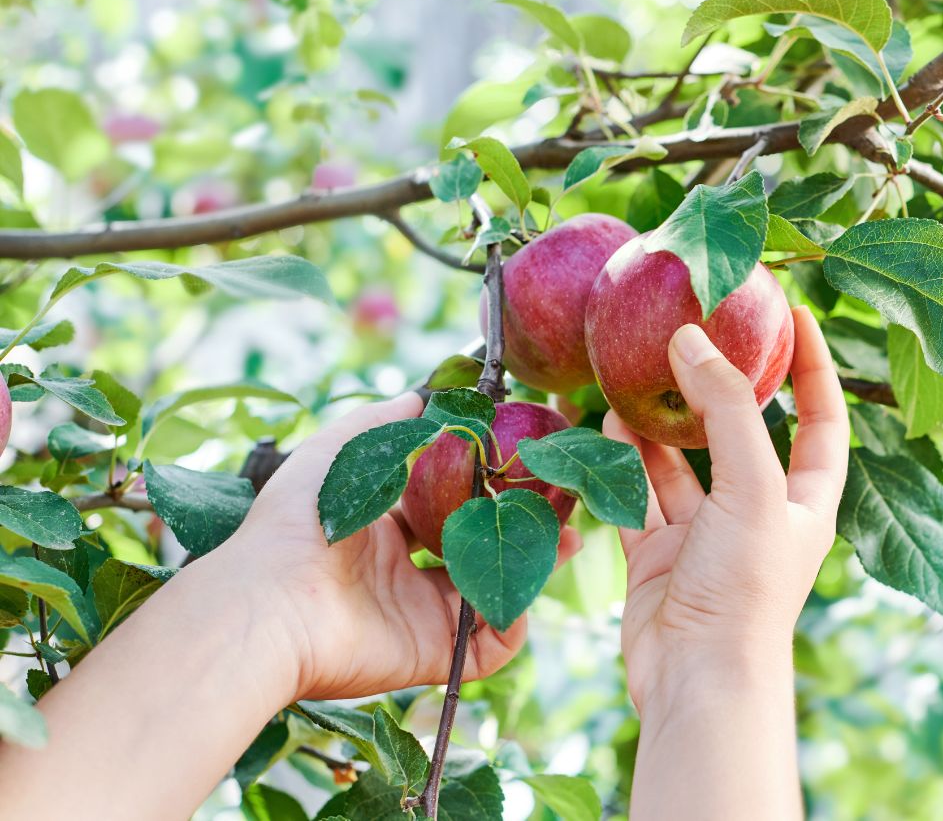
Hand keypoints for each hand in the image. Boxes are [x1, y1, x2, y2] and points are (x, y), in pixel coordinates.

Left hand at [196, 393, 582, 701]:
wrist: (272, 602)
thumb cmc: (295, 524)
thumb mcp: (332, 453)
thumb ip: (379, 422)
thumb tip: (419, 393)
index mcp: (385, 530)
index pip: (451, 507)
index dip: (490, 488)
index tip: (526, 466)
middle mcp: (406, 573)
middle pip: (482, 549)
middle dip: (525, 528)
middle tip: (563, 507)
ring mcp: (421, 615)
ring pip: (494, 591)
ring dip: (534, 569)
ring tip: (567, 541)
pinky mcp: (432, 653)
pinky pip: (488, 646)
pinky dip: (514, 625)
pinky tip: (524, 594)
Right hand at [603, 307, 848, 714]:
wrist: (697, 680)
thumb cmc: (746, 589)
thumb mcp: (752, 487)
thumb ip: (726, 408)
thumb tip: (690, 338)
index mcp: (805, 500)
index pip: (821, 418)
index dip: (813, 366)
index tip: (796, 312)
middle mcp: (759, 512)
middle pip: (744, 433)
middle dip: (720, 385)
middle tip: (695, 329)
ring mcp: (707, 534)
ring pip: (683, 462)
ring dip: (662, 421)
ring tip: (636, 370)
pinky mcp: (660, 555)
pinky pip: (639, 495)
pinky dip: (623, 462)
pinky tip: (606, 425)